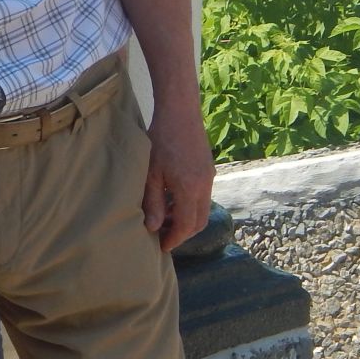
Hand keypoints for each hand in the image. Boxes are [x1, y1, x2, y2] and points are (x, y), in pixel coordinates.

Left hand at [143, 97, 213, 251]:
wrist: (180, 112)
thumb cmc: (160, 139)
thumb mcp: (150, 173)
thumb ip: (153, 201)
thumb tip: (153, 228)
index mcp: (190, 189)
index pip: (187, 225)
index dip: (175, 239)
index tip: (162, 247)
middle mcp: (205, 186)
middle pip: (198, 221)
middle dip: (182, 233)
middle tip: (163, 236)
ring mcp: (209, 177)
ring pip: (201, 208)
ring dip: (185, 218)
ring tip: (163, 218)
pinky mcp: (208, 169)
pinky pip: (201, 195)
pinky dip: (188, 204)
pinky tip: (170, 199)